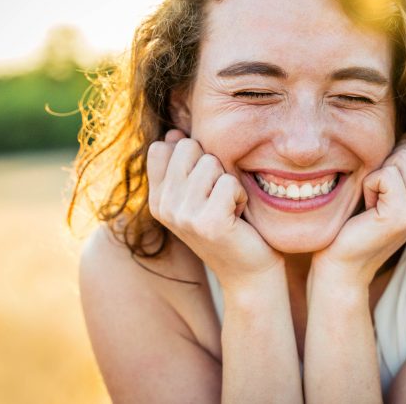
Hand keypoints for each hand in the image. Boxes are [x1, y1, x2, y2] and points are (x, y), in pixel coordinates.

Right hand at [147, 129, 282, 291]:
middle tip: (219, 197)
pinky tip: (238, 217)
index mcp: (156, 199)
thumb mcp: (199, 195)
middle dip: (213, 166)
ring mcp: (183, 216)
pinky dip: (241, 196)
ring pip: (211, 163)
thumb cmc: (230, 226)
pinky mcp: (208, 222)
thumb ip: (184, 166)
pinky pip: (229, 182)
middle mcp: (163, 207)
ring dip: (229, 183)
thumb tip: (173, 133)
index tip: (203, 185)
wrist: (248, 272)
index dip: (191, 155)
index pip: (161, 148)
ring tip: (229, 208)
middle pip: (187, 147)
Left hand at [310, 133, 405, 286]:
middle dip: (386, 163)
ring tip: (372, 203)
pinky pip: (384, 175)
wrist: (342, 265)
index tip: (385, 185)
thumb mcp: (385, 185)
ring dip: (375, 176)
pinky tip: (368, 210)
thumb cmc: (357, 220)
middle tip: (377, 195)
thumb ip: (404, 161)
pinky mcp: (404, 214)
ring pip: (399, 158)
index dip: (397, 153)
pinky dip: (368, 186)